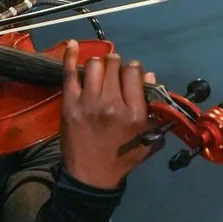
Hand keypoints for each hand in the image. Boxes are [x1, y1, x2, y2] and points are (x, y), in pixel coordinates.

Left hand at [60, 42, 156, 188]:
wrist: (91, 177)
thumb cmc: (122, 158)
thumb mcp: (148, 137)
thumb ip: (153, 108)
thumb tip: (149, 77)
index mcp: (134, 113)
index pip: (134, 73)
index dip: (133, 70)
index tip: (129, 75)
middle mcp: (113, 104)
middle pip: (114, 66)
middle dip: (115, 65)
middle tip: (113, 73)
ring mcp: (89, 103)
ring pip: (94, 65)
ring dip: (98, 64)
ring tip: (98, 72)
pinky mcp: (70, 105)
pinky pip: (69, 73)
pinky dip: (69, 56)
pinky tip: (71, 44)